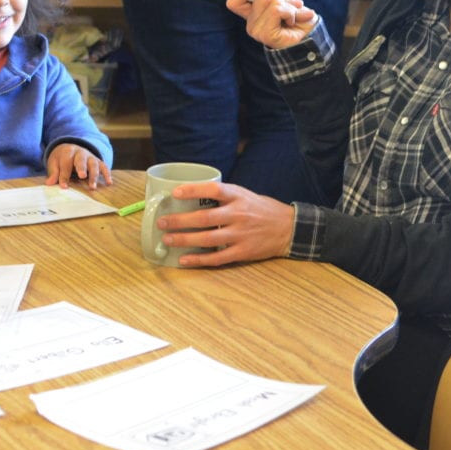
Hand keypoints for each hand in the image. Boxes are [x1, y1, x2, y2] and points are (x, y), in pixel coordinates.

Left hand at [45, 143, 111, 188]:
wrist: (70, 149)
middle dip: (81, 167)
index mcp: (67, 152)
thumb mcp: (54, 163)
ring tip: (92, 187)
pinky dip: (107, 174)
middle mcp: (80, 153)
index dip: (64, 175)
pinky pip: (104, 166)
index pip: (66, 163)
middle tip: (82, 176)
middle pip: (81, 159)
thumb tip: (49, 183)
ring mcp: (90, 157)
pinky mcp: (98, 161)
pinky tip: (109, 183)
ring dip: (94, 175)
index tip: (64, 186)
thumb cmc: (61, 159)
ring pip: (93, 164)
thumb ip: (54, 172)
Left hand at [153, 180, 294, 266]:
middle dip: (180, 221)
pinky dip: (199, 260)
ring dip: (184, 240)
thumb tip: (190, 195)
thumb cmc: (261, 209)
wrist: (289, 228)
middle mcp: (239, 214)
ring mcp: (241, 235)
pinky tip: (184, 260)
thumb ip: (222, 196)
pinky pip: (217, 258)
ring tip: (167, 239)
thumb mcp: (244, 194)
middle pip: (205, 218)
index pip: (214, 189)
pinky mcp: (243, 252)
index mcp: (238, 196)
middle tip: (162, 222)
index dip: (194, 190)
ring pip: (207, 239)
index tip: (175, 193)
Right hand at [227, 0, 316, 49]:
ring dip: (287, 6)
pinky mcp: (266, 35)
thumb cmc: (298, 20)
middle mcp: (251, 24)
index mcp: (252, 15)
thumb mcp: (283, 2)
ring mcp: (257, 31)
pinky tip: (292, 22)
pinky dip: (289, 13)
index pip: (234, 2)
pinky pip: (276, 11)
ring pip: (269, 1)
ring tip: (291, 17)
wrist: (311, 36)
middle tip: (288, 10)